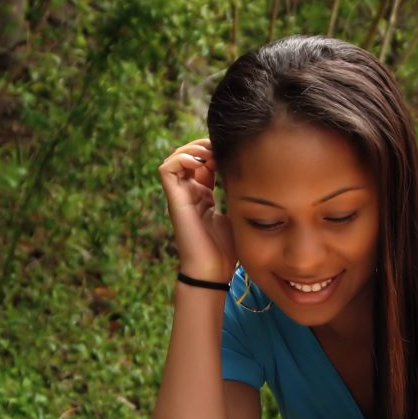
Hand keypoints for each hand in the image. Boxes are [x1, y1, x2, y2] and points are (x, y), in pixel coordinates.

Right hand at [159, 139, 235, 283]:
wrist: (212, 271)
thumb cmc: (226, 251)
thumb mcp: (237, 217)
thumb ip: (237, 198)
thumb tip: (250, 181)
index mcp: (204, 197)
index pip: (204, 164)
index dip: (216, 153)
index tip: (234, 156)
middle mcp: (190, 194)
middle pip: (189, 156)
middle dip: (205, 147)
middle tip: (223, 151)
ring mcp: (181, 196)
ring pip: (176, 158)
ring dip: (193, 149)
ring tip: (211, 155)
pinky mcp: (174, 200)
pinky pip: (167, 169)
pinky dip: (182, 159)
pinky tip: (202, 164)